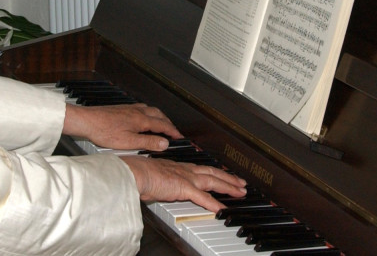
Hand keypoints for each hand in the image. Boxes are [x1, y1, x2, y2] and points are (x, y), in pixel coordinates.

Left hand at [63, 103, 182, 151]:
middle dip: (168, 123)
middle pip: (159, 115)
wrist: (87, 121)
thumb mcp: (128, 142)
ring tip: (161, 124)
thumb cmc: (104, 131)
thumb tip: (164, 143)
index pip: (163, 125)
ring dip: (159, 117)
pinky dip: (149, 113)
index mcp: (141, 120)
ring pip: (151, 110)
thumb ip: (148, 142)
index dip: (173, 132)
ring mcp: (130, 108)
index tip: (179, 137)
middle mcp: (138, 111)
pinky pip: (142, 108)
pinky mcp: (122, 108)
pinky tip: (143, 117)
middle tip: (173, 131)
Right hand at [120, 155, 246, 211]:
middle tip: (241, 183)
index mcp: (179, 167)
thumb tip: (163, 188)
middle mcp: (186, 170)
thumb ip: (163, 182)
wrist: (135, 172)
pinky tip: (222, 209)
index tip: (226, 175)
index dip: (217, 172)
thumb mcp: (156, 176)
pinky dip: (214, 204)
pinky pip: (203, 197)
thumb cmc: (139, 174)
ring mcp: (187, 178)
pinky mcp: (184, 188)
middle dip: (229, 178)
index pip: (203, 169)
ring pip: (214, 182)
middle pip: (214, 173)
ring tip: (240, 192)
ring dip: (229, 187)